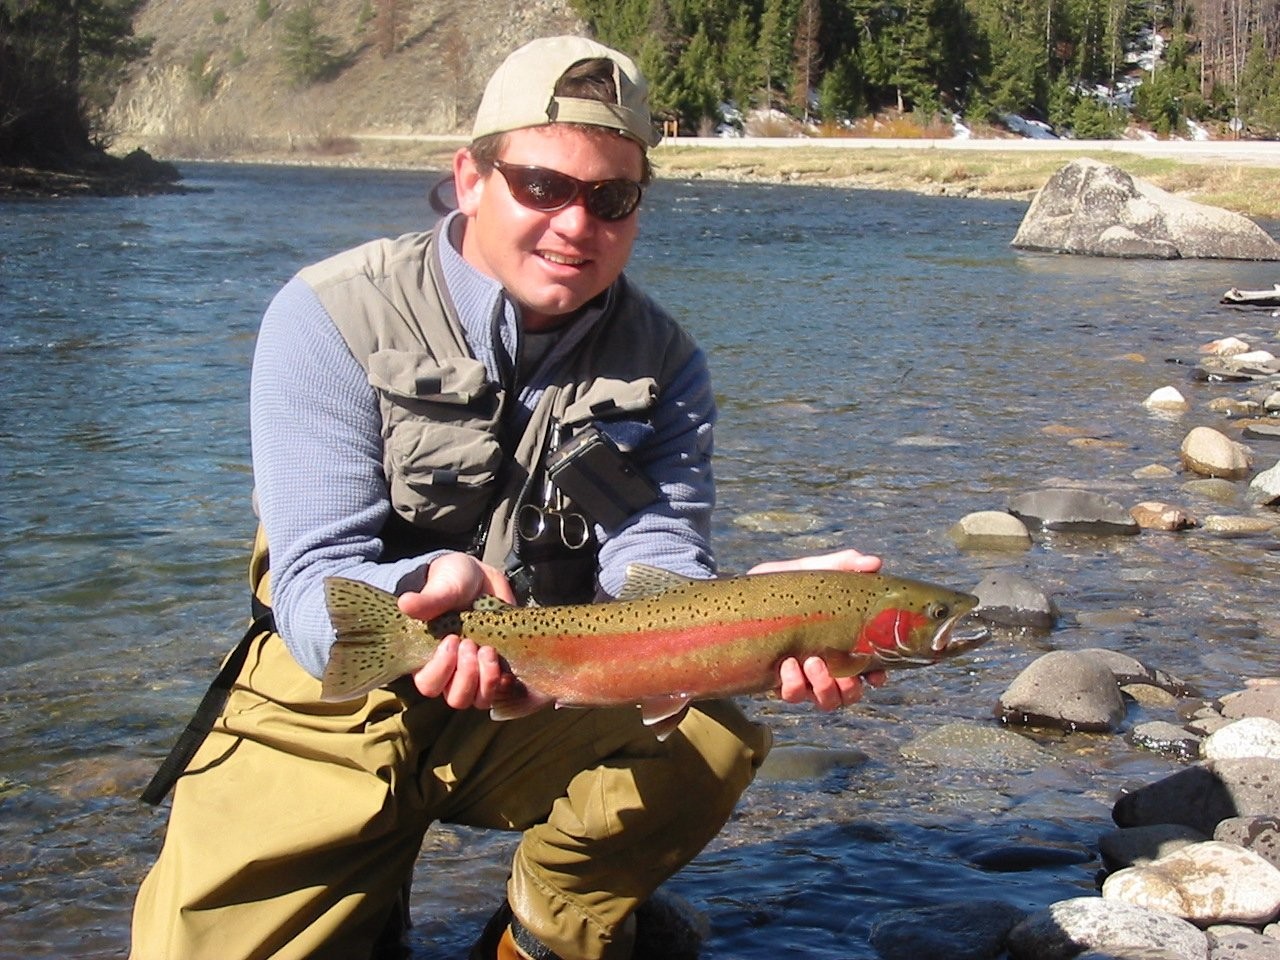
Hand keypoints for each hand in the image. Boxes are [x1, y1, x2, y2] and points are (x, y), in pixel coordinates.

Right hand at [398, 552, 515, 708]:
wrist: (481, 578)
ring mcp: (476, 673)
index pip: (429, 684)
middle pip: (456, 698)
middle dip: (466, 675)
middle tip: (471, 645)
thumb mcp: (443, 586)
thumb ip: (428, 599)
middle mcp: (452, 672)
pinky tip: (506, 662)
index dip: (441, 669)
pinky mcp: (499, 668)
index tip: (451, 640)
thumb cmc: (453, 582)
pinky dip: (506, 680)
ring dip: (487, 680)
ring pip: (480, 700)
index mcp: (429, 657)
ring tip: (489, 651)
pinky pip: (503, 690)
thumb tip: (405, 603)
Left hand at [749, 548, 887, 710]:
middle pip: (849, 695)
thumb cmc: (782, 582)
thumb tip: (874, 562)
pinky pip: (792, 695)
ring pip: (824, 701)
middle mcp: (824, 665)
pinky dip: (794, 685)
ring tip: (811, 662)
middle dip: (848, 688)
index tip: (877, 674)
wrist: (741, 590)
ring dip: (824, 688)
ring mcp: (802, 676)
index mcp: (839, 642)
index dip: (876, 676)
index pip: (868, 669)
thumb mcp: (811, 570)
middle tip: (831, 663)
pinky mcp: (777, 681)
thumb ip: (842, 565)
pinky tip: (787, 663)